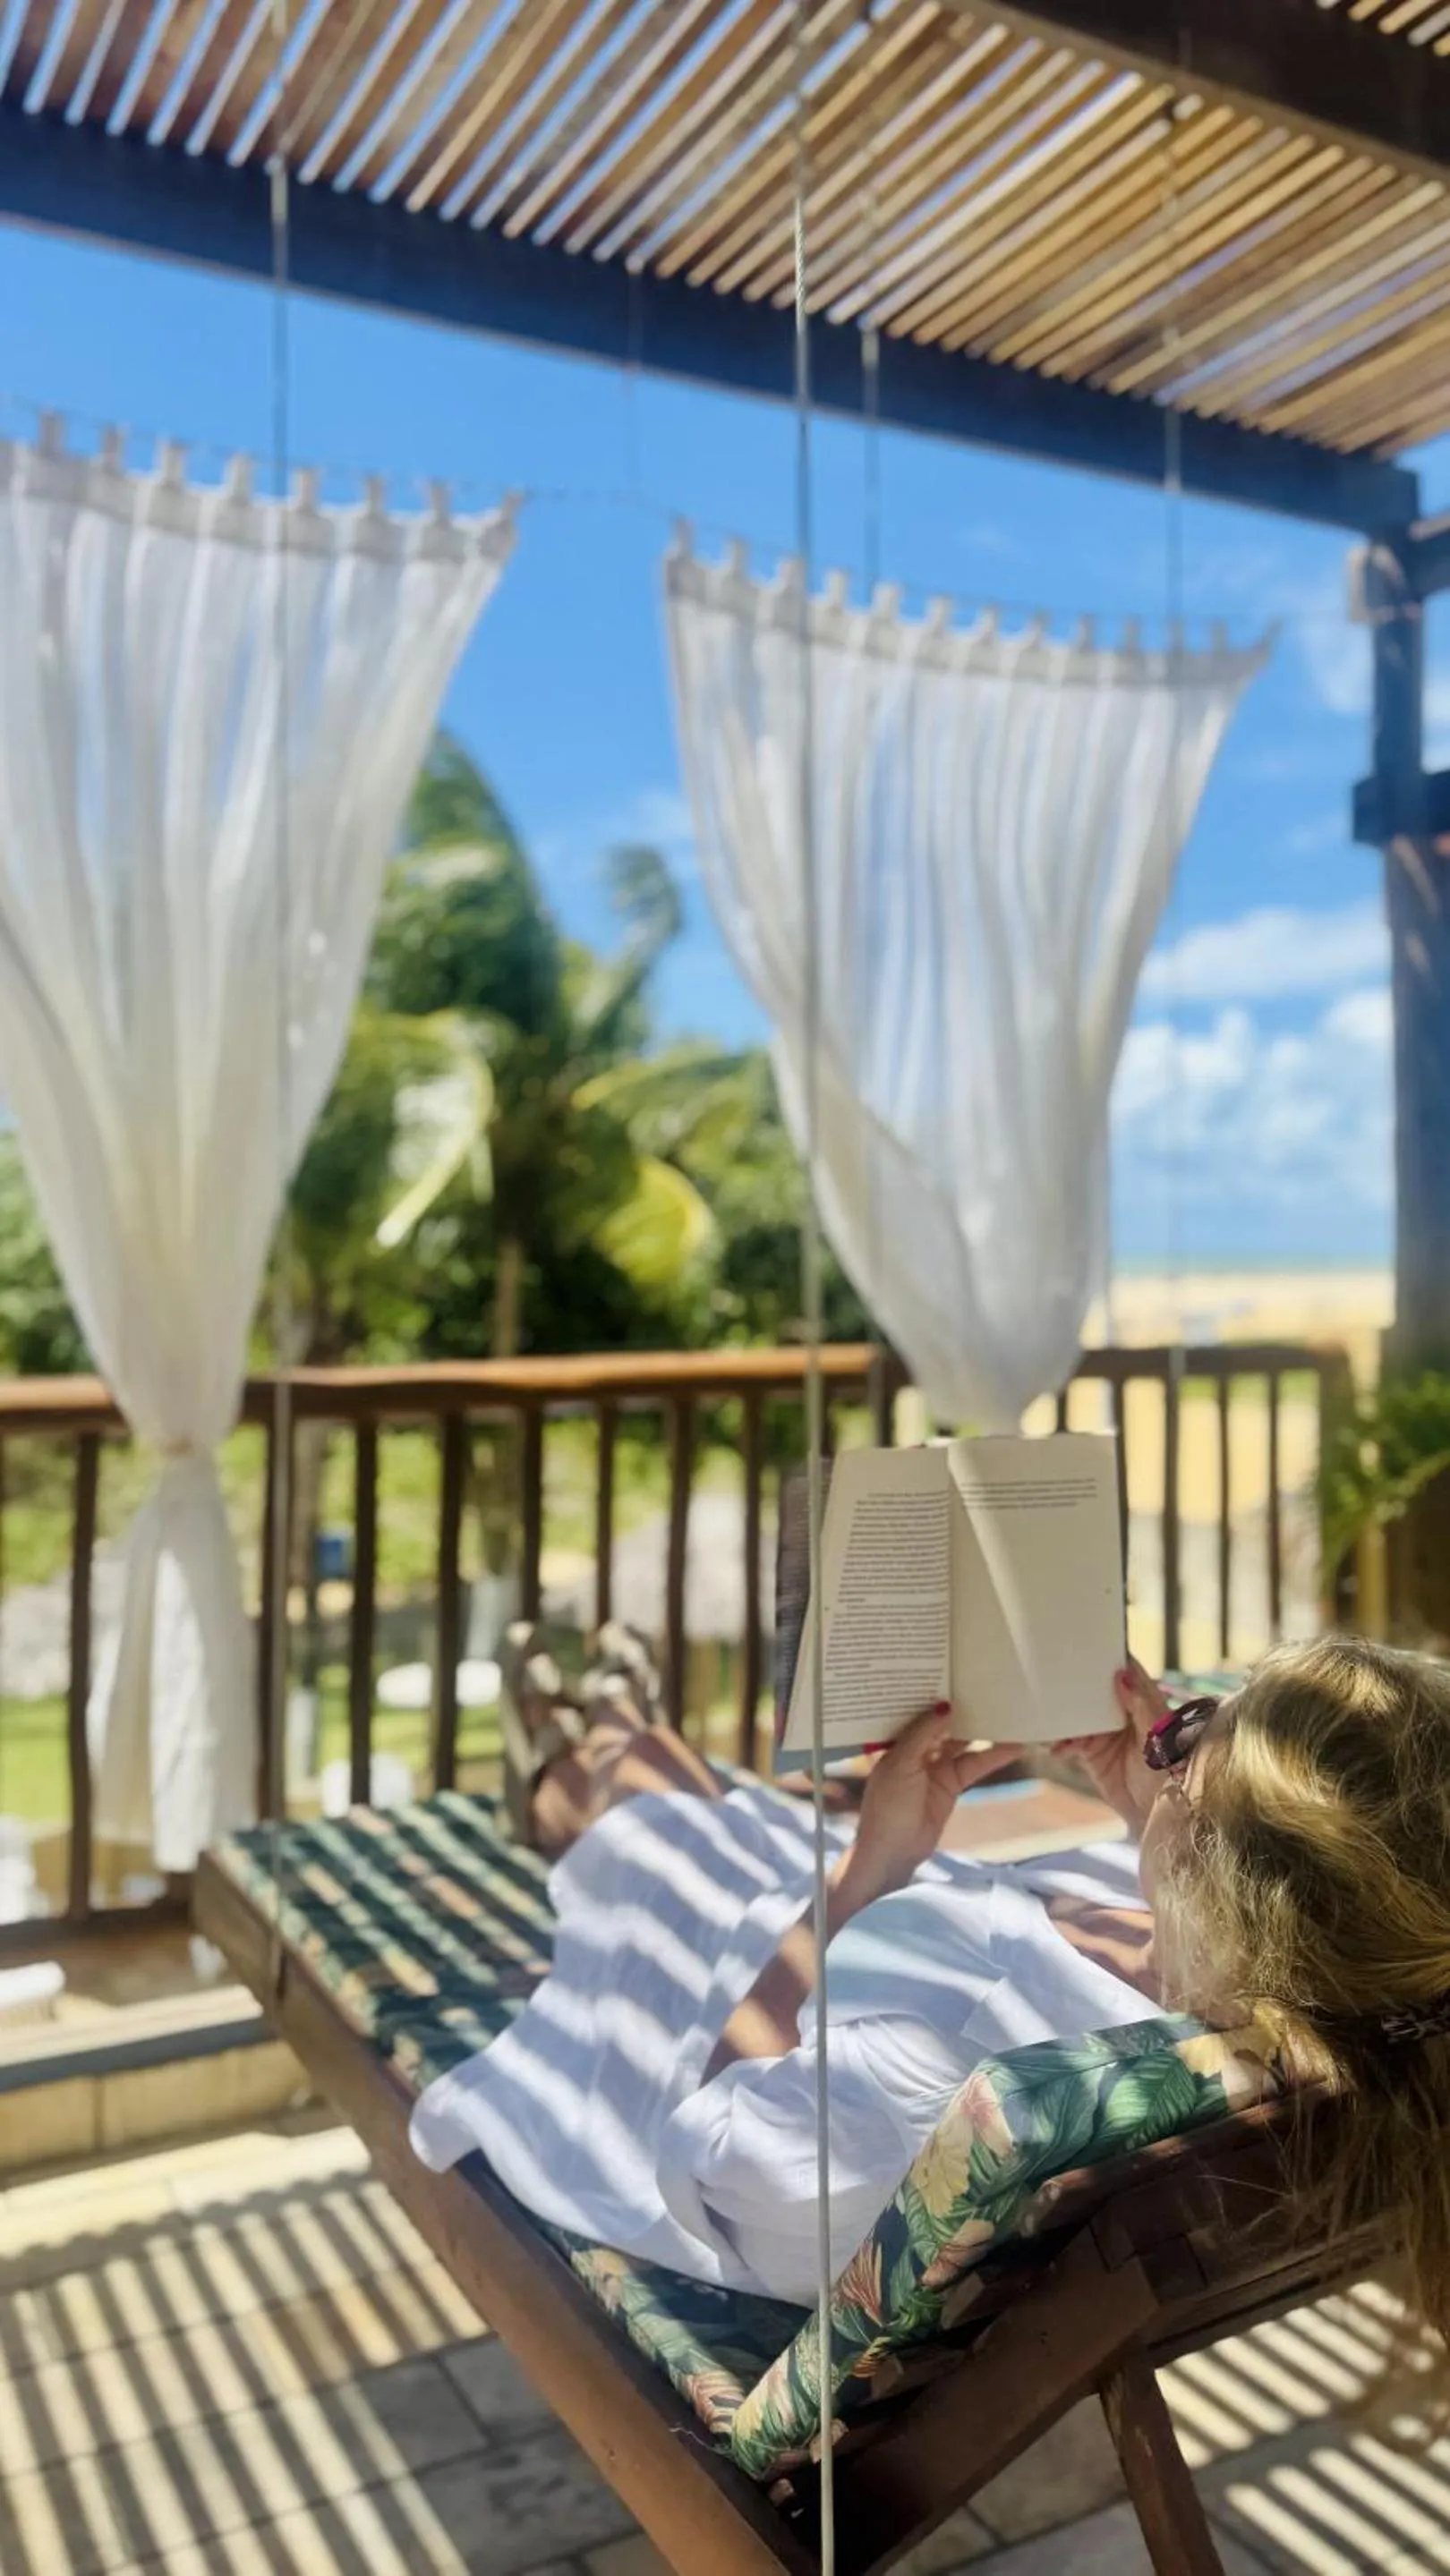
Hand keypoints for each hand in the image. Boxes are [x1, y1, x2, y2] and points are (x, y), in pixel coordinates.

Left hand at [843, 1704, 1023, 1903]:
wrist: (893, 1853)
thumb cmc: (886, 1807)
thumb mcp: (901, 1765)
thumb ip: (923, 1735)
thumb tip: (945, 1706)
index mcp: (895, 1740)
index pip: (917, 1710)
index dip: (934, 1693)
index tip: (955, 1672)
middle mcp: (915, 1750)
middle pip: (943, 1723)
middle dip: (962, 1707)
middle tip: (987, 1685)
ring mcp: (934, 1767)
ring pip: (963, 1742)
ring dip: (983, 1730)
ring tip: (1008, 1711)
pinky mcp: (951, 1785)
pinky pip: (974, 1765)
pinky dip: (993, 1756)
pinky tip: (1013, 1745)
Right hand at [1055, 1658, 1168, 1835]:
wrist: (1159, 1814)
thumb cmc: (1170, 1773)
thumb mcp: (1158, 1737)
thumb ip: (1141, 1705)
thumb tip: (1121, 1675)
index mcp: (1144, 1700)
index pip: (1126, 1668)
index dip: (1108, 1653)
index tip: (1086, 1639)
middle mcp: (1122, 1712)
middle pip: (1095, 1687)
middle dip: (1076, 1681)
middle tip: (1052, 1673)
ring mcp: (1104, 1732)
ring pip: (1078, 1713)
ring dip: (1064, 1714)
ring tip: (1049, 1715)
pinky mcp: (1091, 1754)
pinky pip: (1070, 1741)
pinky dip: (1061, 1743)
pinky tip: (1057, 1748)